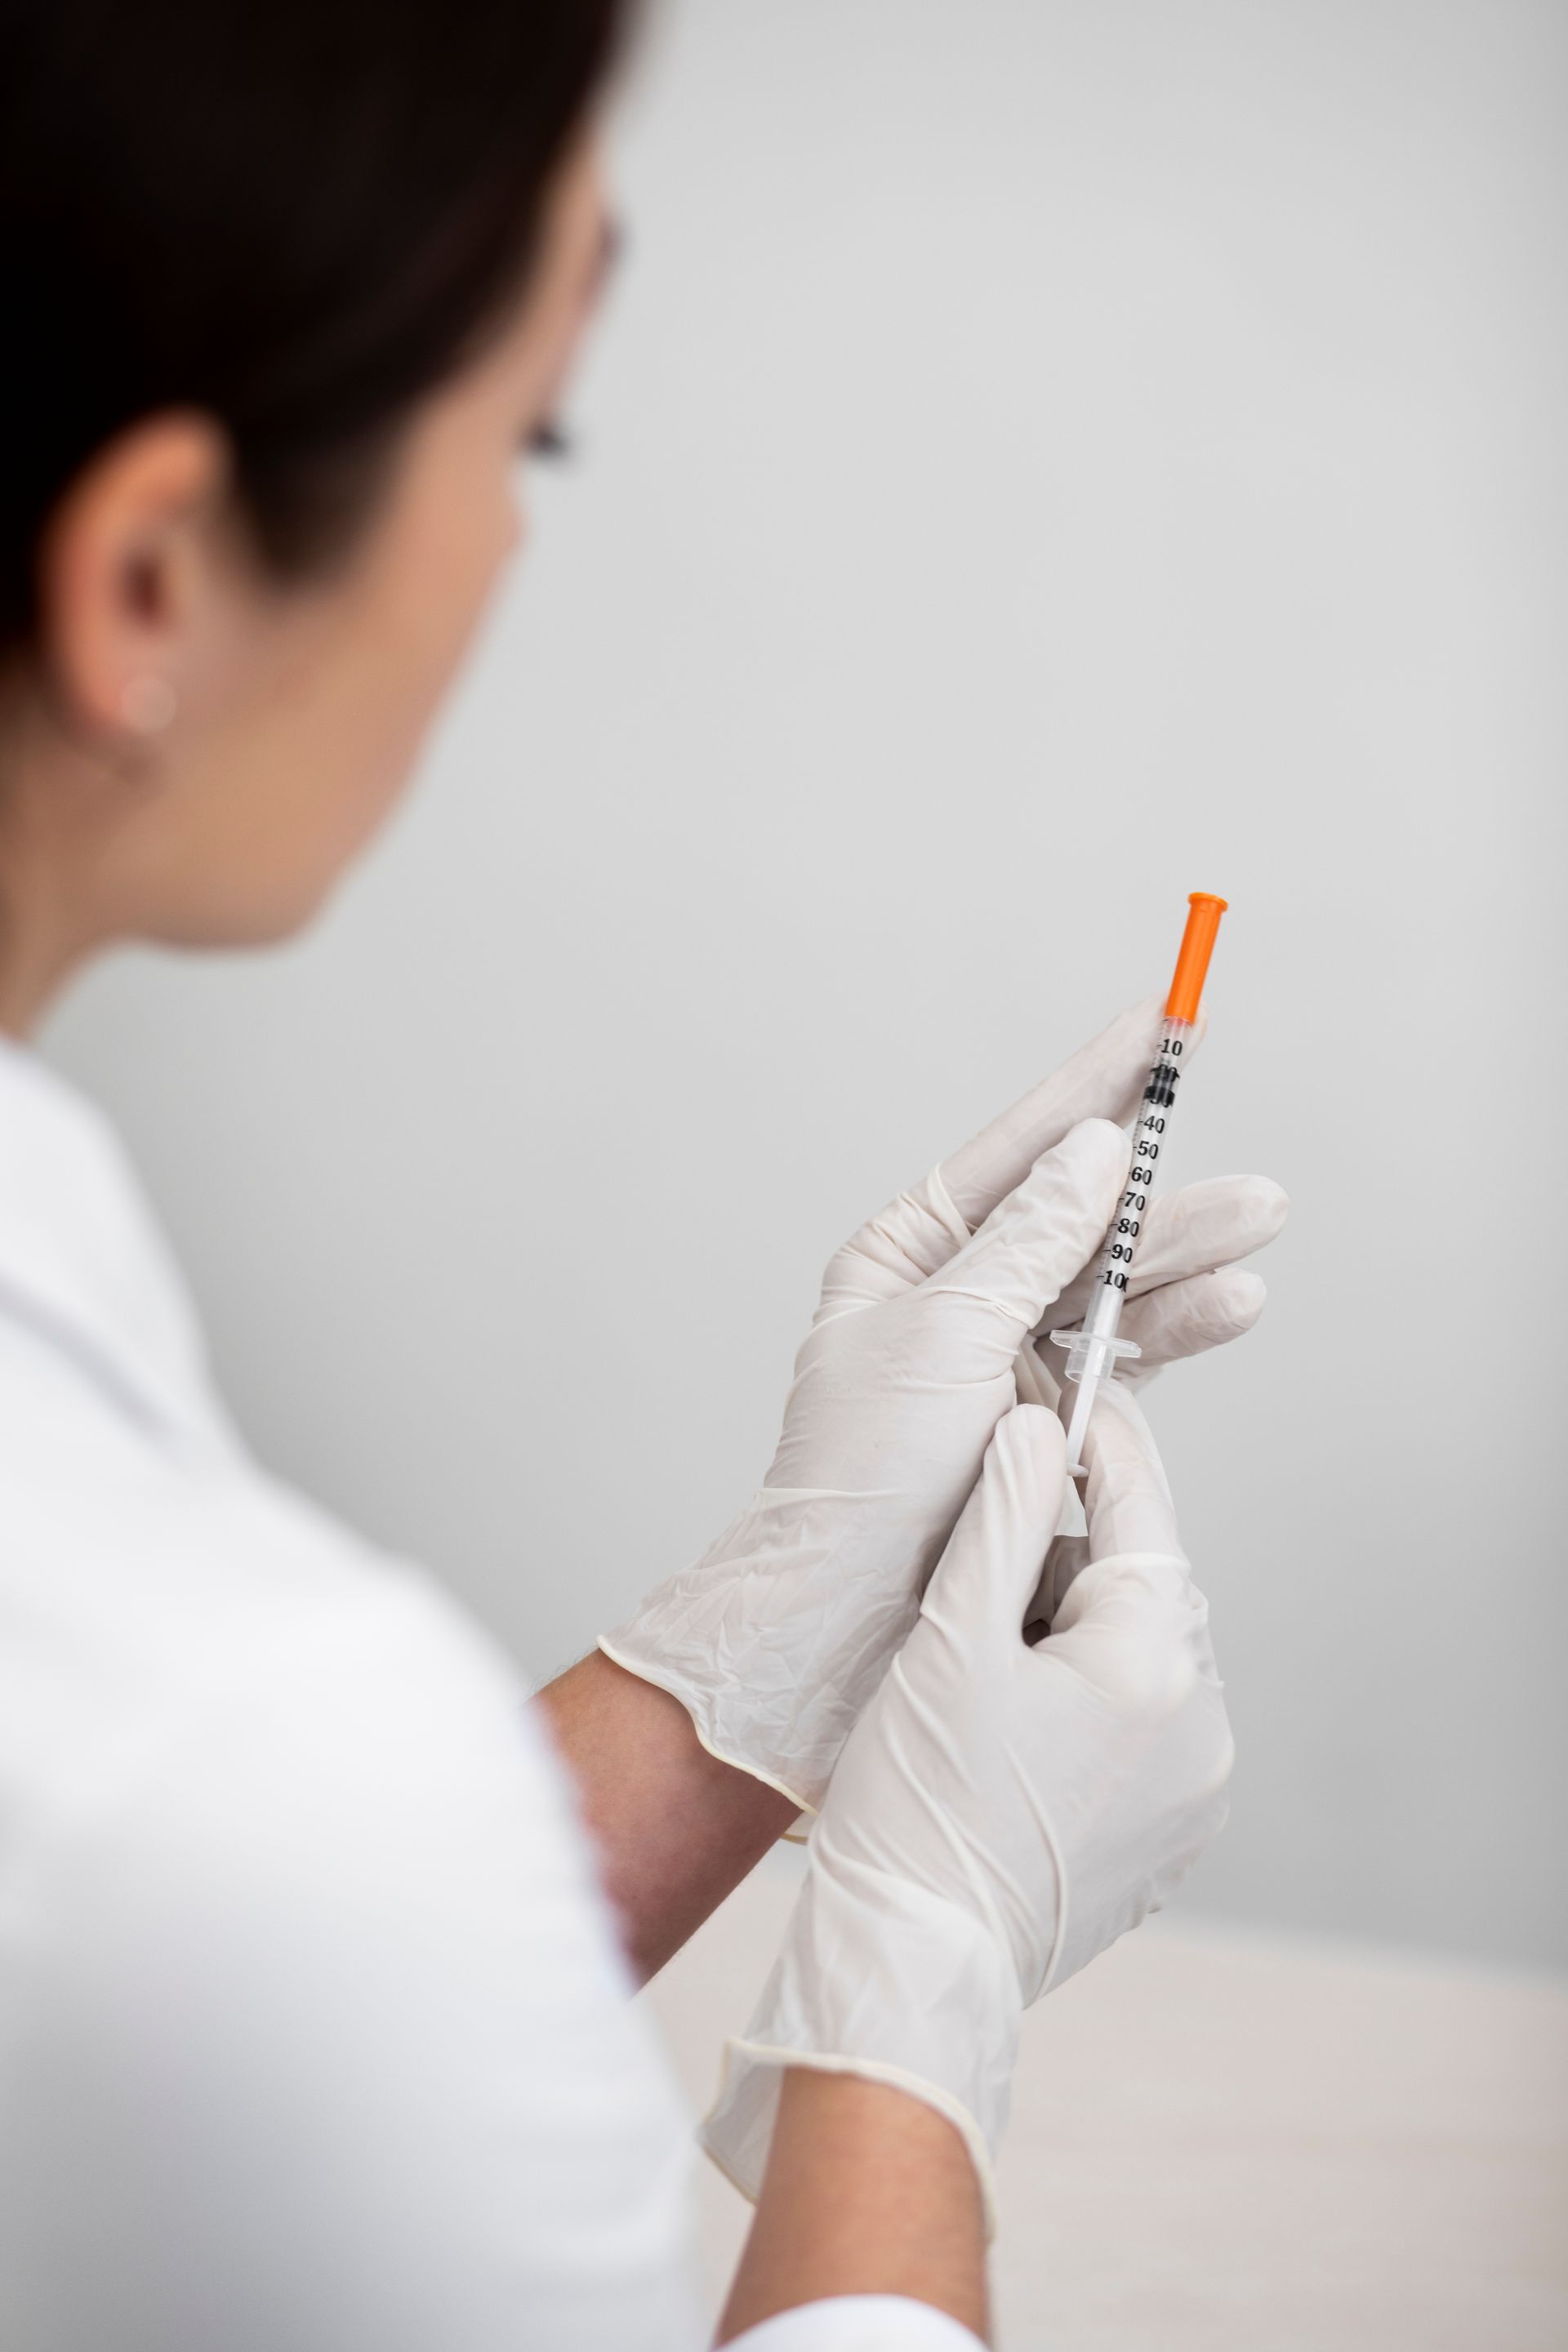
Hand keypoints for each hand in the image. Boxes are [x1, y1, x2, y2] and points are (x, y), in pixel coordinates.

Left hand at [602, 996, 1282, 1810]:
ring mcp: (1004, 1362)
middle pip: (1082, 1220)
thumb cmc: (862, 1476)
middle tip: (1249, 1179)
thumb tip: (1093, 1151)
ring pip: (1113, 1291)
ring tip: (1256, 1237)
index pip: (1019, 1148)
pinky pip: (1122, 1361)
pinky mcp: (1043, 1426)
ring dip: (1183, 1265)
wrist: (846, 1616)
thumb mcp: (946, 1334)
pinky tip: (1226, 1306)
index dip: (1093, 1082)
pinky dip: (1172, 1334)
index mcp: (907, 1253)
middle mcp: (958, 1297)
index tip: (1159, 1021)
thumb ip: (1031, 1242)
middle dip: (1164, 1196)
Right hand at [703, 1388, 1230, 2222]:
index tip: (1057, 1402)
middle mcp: (1203, 1722)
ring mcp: (1197, 1786)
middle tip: (976, 1574)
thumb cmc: (915, 1805)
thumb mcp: (948, 1636)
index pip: (1139, 1506)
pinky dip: (1088, 1699)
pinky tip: (1010, 1728)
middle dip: (1066, 1556)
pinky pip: (1145, 1723)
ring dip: (1073, 1631)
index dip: (1095, 1442)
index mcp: (1153, 1662)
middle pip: (1142, 1581)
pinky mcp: (1174, 1833)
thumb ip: (1003, 1514)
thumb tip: (1039, 1424)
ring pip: (1142, 1652)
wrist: (914, 1965)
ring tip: (979, 1668)